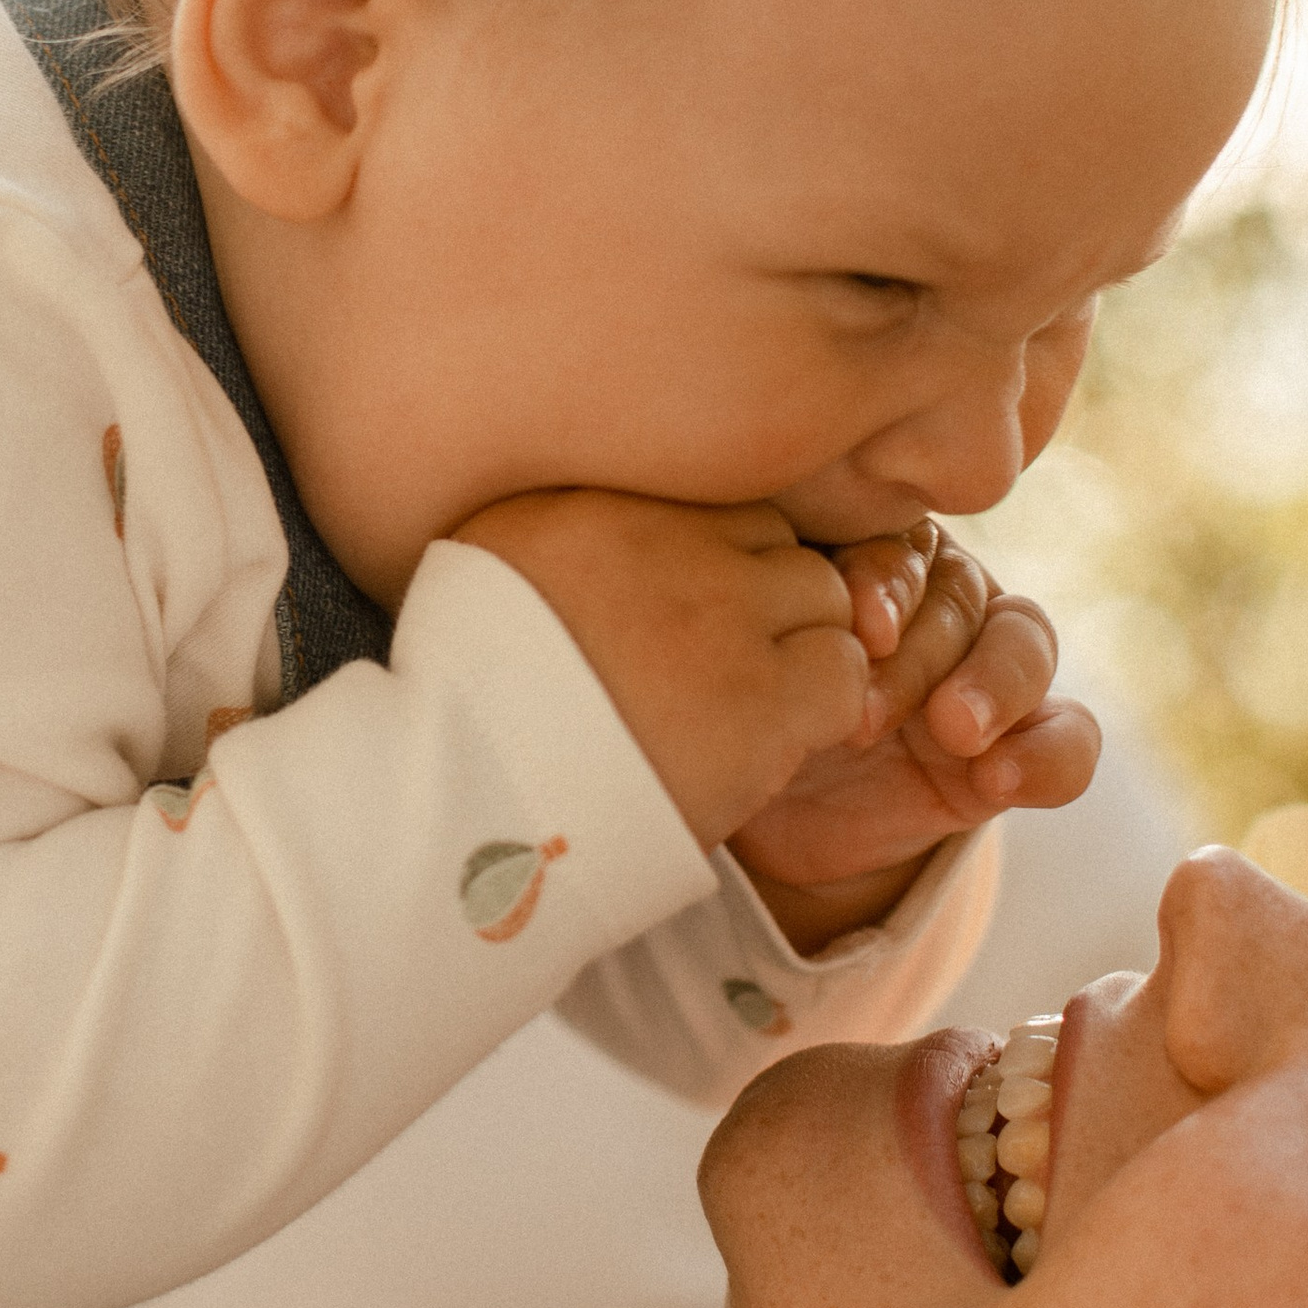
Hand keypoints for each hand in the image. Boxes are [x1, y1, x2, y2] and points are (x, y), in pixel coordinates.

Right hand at [454, 488, 868, 857]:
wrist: (467, 812)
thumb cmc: (464, 713)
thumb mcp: (479, 577)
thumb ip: (546, 533)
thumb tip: (582, 529)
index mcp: (591, 504)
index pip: (708, 495)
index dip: (711, 560)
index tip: (684, 616)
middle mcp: (662, 540)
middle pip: (770, 537)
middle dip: (764, 596)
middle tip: (726, 666)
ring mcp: (717, 615)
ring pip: (823, 594)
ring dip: (802, 647)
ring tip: (752, 706)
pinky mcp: (758, 698)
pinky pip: (843, 672)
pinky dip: (824, 704)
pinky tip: (775, 739)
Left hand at [730, 524, 1098, 943]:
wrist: (757, 808)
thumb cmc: (736, 706)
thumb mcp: (743, 657)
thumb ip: (761, 609)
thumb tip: (755, 574)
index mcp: (868, 558)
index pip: (903, 542)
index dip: (891, 579)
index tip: (860, 628)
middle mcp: (936, 600)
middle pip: (960, 595)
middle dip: (920, 653)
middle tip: (868, 715)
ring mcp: (983, 670)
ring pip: (1024, 644)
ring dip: (992, 686)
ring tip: (954, 732)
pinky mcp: (1016, 746)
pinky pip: (1067, 738)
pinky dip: (1049, 756)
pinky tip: (1002, 780)